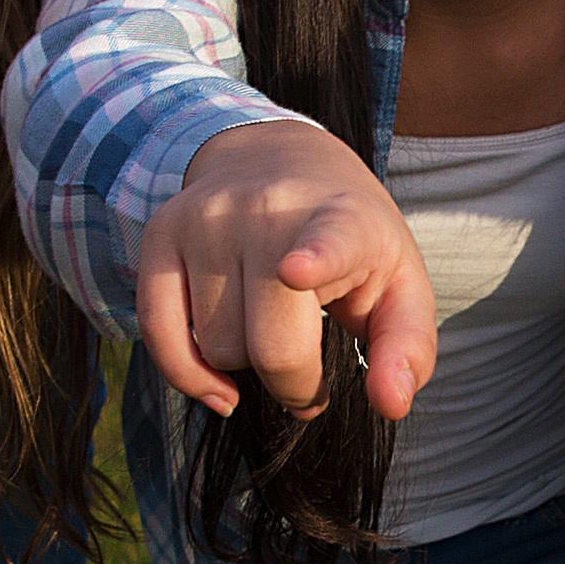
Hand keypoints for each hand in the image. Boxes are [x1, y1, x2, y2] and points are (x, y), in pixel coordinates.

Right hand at [138, 119, 435, 419]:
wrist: (278, 159)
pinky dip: (187, 373)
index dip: (314, 260)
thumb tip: (390, 404)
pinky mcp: (162, 231)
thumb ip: (408, 350)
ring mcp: (207, 219)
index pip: (329, 243)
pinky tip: (217, 383)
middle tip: (310, 370)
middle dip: (293, 382)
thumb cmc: (352, 243)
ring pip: (215, 348)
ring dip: (244, 363)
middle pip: (269, 346)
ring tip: (266, 326)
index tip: (297, 271)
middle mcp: (267, 211)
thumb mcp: (400, 285)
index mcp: (342, 221)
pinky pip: (156, 332)